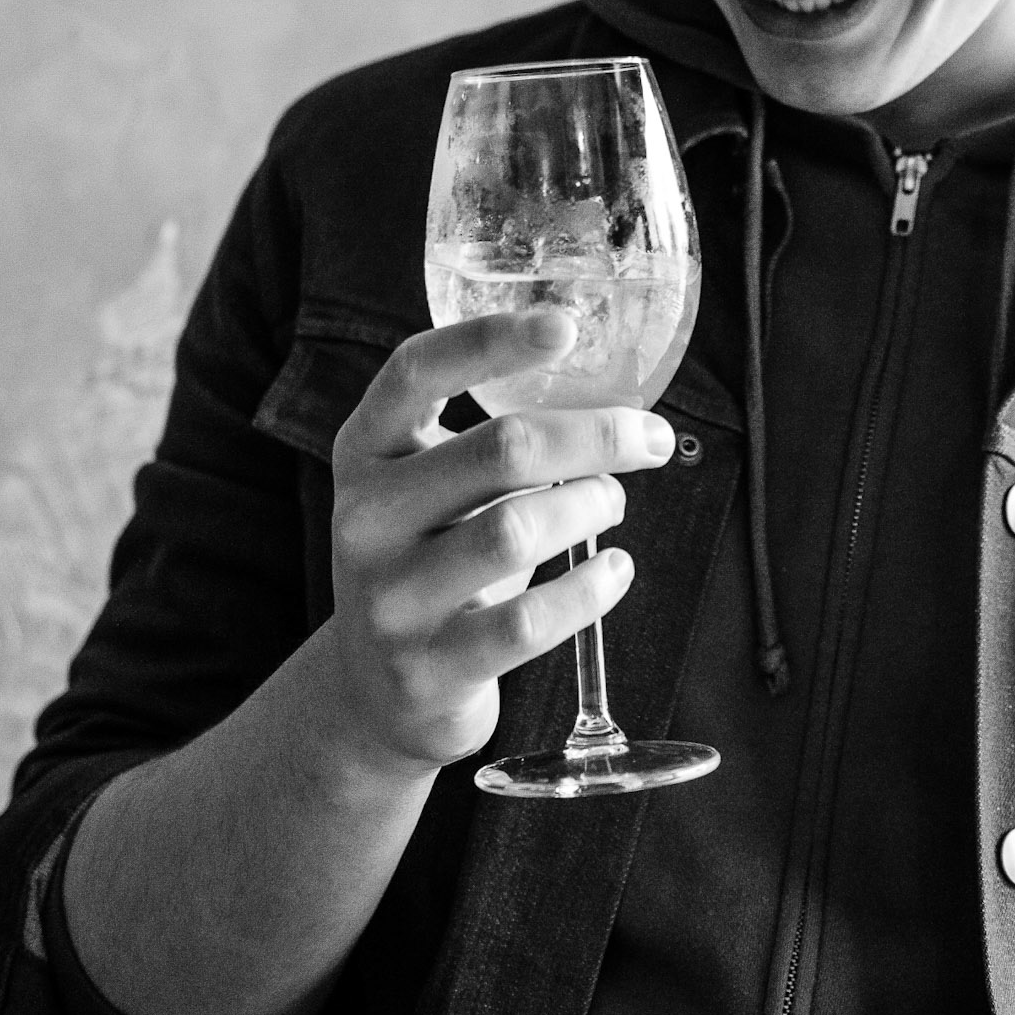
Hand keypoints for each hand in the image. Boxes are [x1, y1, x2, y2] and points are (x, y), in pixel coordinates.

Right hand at [325, 308, 675, 773]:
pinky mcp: (427, 669)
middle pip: (500, 449)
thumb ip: (493, 438)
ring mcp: (390, 599)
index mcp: (365, 450)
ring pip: (516, 530)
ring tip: (612, 502)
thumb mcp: (431, 486)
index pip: (416, 372)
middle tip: (649, 439)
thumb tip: (616, 393)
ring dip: (590, 505)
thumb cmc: (433, 558)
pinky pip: (529, 621)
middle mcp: (364, 518)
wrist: (373, 688)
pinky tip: (615, 570)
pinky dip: (590, 590)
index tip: (566, 326)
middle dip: (595, 435)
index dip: (490, 340)